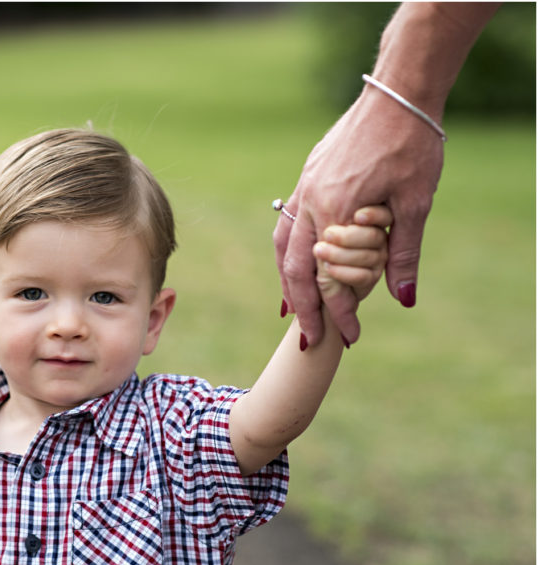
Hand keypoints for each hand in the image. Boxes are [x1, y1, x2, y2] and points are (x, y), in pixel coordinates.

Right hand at [274, 86, 443, 345]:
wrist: (396, 92)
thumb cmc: (411, 142)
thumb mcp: (415, 202)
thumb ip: (403, 253)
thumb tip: (402, 299)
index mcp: (336, 211)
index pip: (330, 277)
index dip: (340, 312)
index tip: (351, 336)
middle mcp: (311, 202)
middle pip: (293, 269)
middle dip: (302, 308)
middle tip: (309, 340)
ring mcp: (304, 188)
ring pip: (282, 247)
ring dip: (287, 281)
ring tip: (293, 309)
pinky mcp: (307, 177)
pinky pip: (286, 225)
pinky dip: (286, 252)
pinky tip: (294, 263)